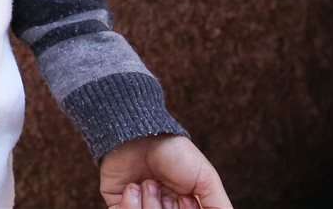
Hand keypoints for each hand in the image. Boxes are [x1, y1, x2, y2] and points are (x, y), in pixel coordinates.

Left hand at [100, 135, 232, 208]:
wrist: (139, 131)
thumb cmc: (175, 151)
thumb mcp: (205, 180)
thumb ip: (216, 206)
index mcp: (181, 206)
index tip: (186, 198)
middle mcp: (160, 207)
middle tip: (172, 195)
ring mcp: (138, 206)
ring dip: (150, 206)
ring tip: (149, 184)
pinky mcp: (116, 202)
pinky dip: (130, 206)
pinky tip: (133, 187)